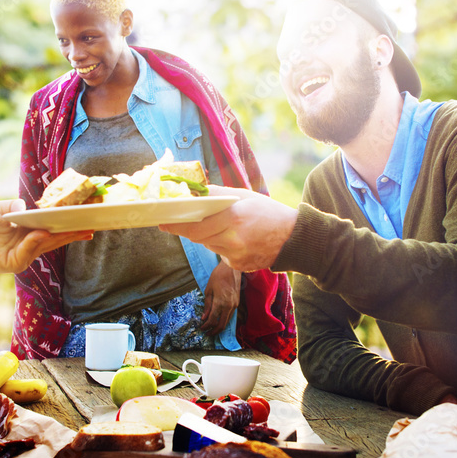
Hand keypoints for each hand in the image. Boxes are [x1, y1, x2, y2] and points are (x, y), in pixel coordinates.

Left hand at [0, 199, 92, 275]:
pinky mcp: (15, 263)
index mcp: (25, 230)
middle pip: (55, 237)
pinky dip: (36, 242)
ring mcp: (22, 254)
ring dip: (62, 237)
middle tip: (91, 225)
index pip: (50, 227)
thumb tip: (29, 208)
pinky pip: (29, 250)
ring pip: (47, 244)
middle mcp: (27, 243)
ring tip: (78, 228)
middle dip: (73, 232)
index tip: (82, 217)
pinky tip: (43, 233)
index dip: (65, 223)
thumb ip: (15, 205)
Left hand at [160, 186, 297, 271]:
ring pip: (208, 245)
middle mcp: (233, 239)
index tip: (162, 223)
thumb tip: (194, 191)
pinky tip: (236, 239)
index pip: (195, 226)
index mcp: (233, 218)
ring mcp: (236, 256)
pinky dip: (221, 245)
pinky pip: (220, 254)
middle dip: (189, 229)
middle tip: (180, 222)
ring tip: (223, 226)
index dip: (176, 226)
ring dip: (207, 236)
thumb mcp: (244, 195)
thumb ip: (217, 194)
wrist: (293, 238)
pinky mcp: (238, 266)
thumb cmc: (268, 212)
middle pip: (198, 238)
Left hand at [201, 260, 240, 334]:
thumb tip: (204, 317)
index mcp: (220, 303)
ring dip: (219, 326)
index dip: (206, 326)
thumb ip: (207, 305)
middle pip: (222, 325)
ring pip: (227, 321)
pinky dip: (224, 320)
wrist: (232, 268)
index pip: (212, 320)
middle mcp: (229, 306)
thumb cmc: (218, 276)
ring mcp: (235, 305)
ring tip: (211, 328)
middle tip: (206, 333)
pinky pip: (230, 315)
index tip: (201, 328)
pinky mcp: (237, 303)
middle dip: (214, 331)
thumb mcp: (209, 290)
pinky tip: (218, 320)